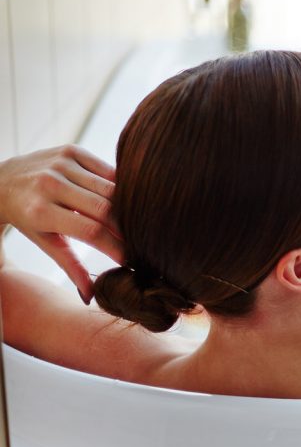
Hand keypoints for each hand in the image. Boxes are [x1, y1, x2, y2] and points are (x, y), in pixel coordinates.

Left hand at [0, 144, 123, 302]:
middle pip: (105, 209)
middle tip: (141, 243)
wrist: (2, 180)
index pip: (91, 231)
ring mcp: (61, 164)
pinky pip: (108, 170)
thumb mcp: (44, 242)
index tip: (132, 260)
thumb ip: (70, 266)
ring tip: (136, 225)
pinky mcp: (71, 150)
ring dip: (128, 209)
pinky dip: (121, 187)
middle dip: (127, 229)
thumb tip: (91, 296)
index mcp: (40, 211)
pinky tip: (126, 202)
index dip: (116, 246)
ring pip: (111, 189)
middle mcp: (50, 184)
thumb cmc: (28, 217)